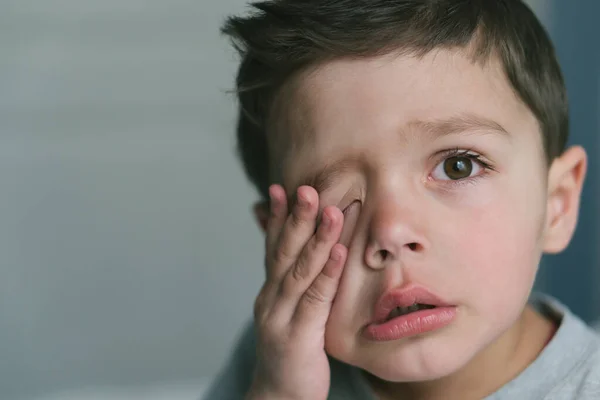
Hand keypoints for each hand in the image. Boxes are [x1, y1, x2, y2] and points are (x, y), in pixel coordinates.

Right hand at [248, 184, 347, 399]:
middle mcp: (270, 300)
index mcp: (270, 293)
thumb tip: (307, 258)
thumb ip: (296, 285)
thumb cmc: (291, 353)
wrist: (279, 399)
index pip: (273, 248)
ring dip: (315, 238)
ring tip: (330, 210)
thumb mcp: (290, 314)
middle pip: (283, 252)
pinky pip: (314, 300)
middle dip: (295, 218)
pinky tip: (338, 253)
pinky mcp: (297, 338)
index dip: (278, 218)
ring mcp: (280, 318)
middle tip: (306, 189)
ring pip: (298, 271)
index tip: (283, 188)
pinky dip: (327, 273)